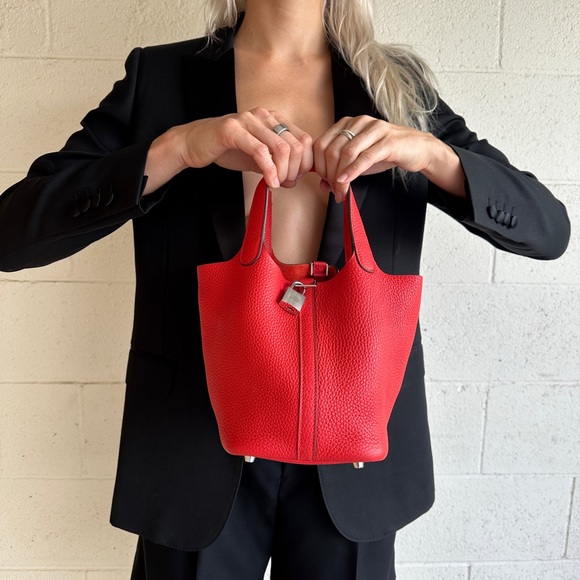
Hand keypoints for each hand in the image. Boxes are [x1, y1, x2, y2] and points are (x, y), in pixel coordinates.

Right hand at [174, 108, 312, 188]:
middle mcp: (263, 115)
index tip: (296, 178)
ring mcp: (248, 120)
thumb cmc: (226, 150)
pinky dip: (269, 170)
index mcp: (273, 119)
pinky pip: (260, 151)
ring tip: (276, 183)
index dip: (305, 163)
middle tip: (285, 183)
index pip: (304, 139)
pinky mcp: (233, 129)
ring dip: (283, 171)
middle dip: (295, 170)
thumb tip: (294, 181)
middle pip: (296, 144)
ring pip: (281, 147)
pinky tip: (269, 182)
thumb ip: (276, 166)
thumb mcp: (257, 159)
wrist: (194, 144)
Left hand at [313, 116, 443, 200]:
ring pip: (346, 153)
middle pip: (331, 150)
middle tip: (334, 191)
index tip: (325, 184)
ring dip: (340, 177)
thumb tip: (323, 185)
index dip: (319, 168)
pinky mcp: (388, 141)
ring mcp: (374, 129)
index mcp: (346, 123)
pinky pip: (365, 157)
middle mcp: (358, 122)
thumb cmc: (385, 153)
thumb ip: (340, 169)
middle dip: (329, 175)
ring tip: (342, 192)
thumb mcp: (358, 161)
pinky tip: (346, 182)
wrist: (417, 148)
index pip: (321, 144)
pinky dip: (353, 171)